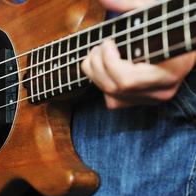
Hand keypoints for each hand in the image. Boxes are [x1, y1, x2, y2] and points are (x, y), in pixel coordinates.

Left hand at [81, 0, 195, 108]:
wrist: (185, 41)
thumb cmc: (169, 24)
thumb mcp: (153, 10)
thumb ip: (129, 4)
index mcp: (170, 70)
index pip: (126, 80)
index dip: (109, 61)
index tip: (107, 41)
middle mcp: (161, 91)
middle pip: (114, 88)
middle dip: (97, 65)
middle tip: (98, 46)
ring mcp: (151, 99)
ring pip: (111, 97)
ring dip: (96, 75)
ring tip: (98, 55)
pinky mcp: (142, 101)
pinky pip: (113, 102)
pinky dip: (102, 85)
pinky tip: (106, 68)